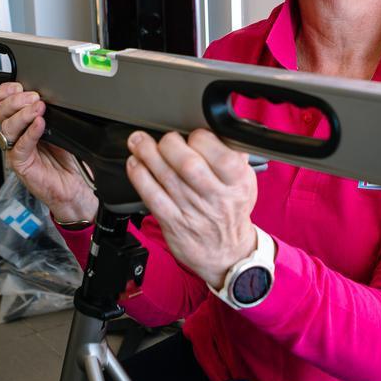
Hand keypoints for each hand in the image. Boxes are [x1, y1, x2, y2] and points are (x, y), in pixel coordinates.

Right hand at [0, 82, 97, 222]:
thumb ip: (51, 111)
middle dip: (16, 101)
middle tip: (34, 98)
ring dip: (23, 115)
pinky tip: (39, 125)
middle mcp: (15, 135)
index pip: (1, 103)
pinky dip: (29, 134)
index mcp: (20, 123)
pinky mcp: (21, 164)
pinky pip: (20, 147)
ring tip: (38, 109)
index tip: (19, 85)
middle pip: (1, 112)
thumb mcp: (59, 127)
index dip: (6, 92)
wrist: (72, 185)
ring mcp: (15, 150)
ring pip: (7, 127)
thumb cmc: (65, 158)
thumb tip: (52, 94)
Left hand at [124, 129, 257, 288]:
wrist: (225, 253)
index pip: (220, 153)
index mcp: (237, 182)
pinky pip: (152, 196)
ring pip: (166, 176)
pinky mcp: (172, 222)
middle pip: (188, 164)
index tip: (192, 135)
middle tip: (164, 139)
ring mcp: (192, 210)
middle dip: (170, 144)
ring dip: (147, 154)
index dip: (200, 138)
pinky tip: (135, 164)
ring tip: (138, 142)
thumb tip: (218, 128)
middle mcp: (215, 197)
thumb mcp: (246, 182)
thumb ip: (235, 155)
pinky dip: (140, 176)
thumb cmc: (231, 210)